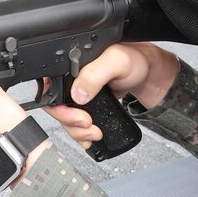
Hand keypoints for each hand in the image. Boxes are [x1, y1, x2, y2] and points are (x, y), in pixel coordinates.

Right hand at [43, 43, 178, 148]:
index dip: (58, 105)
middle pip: (56, 106)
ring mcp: (78, 92)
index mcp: (70, 63)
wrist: (148, 73)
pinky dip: (81, 133)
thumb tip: (77, 93)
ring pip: (65, 118)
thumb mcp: (116, 61)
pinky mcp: (86, 104)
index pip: (49, 86)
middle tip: (87, 124)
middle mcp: (70, 78)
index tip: (76, 114)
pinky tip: (90, 137)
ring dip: (76, 131)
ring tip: (94, 132)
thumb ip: (95, 74)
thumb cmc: (134, 59)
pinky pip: (75, 122)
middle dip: (70, 122)